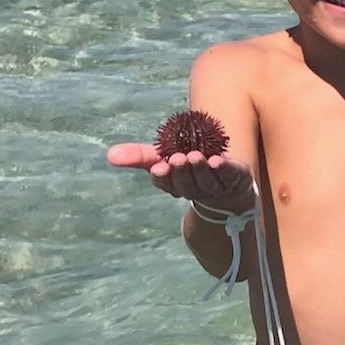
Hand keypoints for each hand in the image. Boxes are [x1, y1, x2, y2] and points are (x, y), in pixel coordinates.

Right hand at [106, 141, 256, 211]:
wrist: (226, 178)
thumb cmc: (188, 167)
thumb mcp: (162, 158)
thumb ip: (138, 156)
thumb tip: (109, 155)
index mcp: (175, 185)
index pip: (166, 183)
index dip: (163, 176)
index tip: (159, 168)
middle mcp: (194, 189)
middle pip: (186, 183)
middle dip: (181, 171)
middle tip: (178, 158)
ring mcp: (216, 186)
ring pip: (206, 181)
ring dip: (200, 169)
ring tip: (195, 156)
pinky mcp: (235, 178)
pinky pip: (229, 175)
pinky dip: (224, 169)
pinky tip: (217, 161)